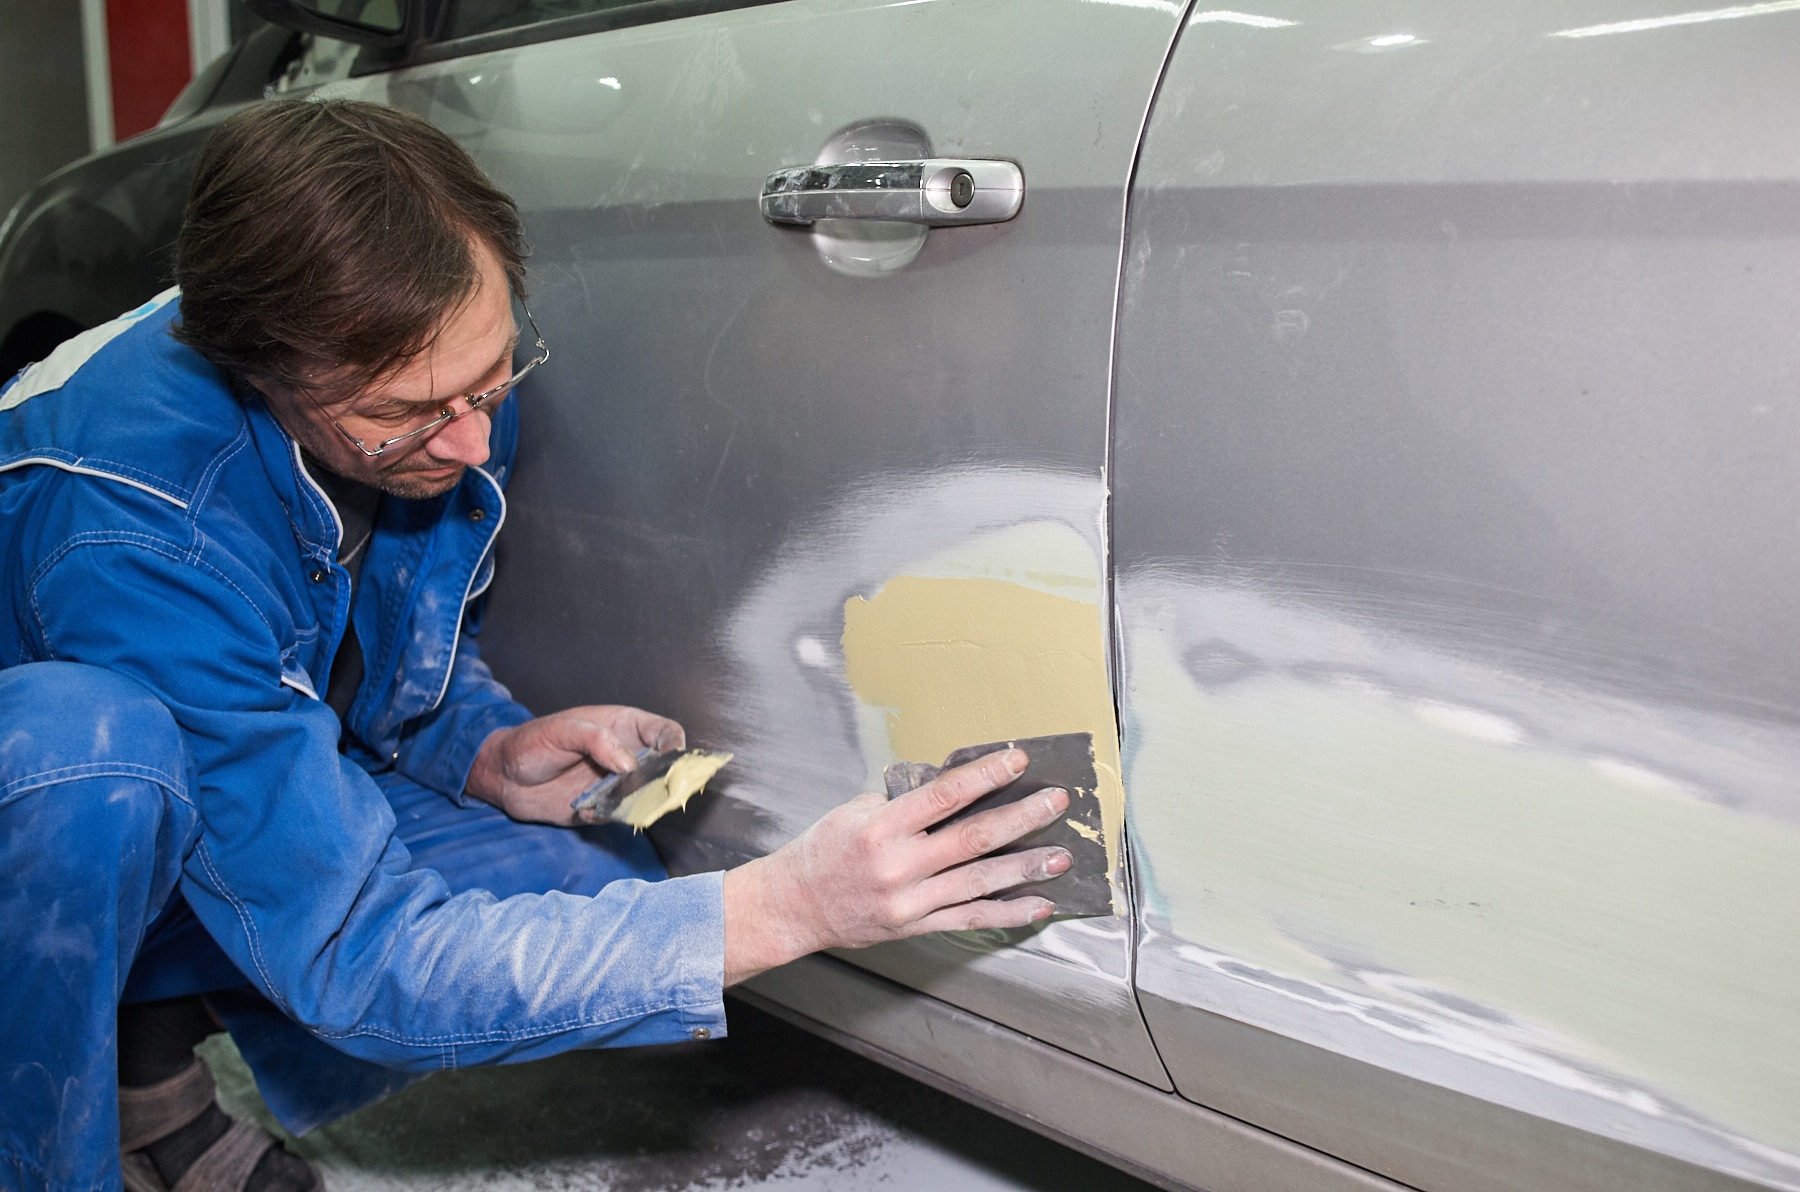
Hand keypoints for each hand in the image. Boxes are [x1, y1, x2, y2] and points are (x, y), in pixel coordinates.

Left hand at [466, 706, 684, 824]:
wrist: (503, 776)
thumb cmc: (532, 742)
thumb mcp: (562, 731)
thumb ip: (598, 741)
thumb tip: (630, 764)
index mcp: (624, 727)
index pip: (665, 732)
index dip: (674, 745)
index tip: (669, 760)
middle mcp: (627, 755)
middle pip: (664, 768)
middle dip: (662, 780)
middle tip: (643, 788)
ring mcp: (617, 783)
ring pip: (646, 796)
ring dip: (634, 802)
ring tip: (607, 800)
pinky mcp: (604, 808)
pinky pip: (619, 816)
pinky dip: (606, 816)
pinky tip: (580, 808)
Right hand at [720, 748, 1070, 984]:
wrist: (795, 906)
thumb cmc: (824, 851)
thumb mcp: (854, 811)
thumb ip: (903, 803)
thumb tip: (954, 790)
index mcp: (882, 827)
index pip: (945, 795)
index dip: (986, 776)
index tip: (1017, 760)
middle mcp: (899, 865)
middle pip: (974, 838)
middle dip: (1021, 817)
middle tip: (1055, 801)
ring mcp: (910, 901)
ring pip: (980, 882)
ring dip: (1025, 868)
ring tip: (1062, 857)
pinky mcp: (917, 927)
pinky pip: (970, 919)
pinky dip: (1008, 913)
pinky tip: (1038, 904)